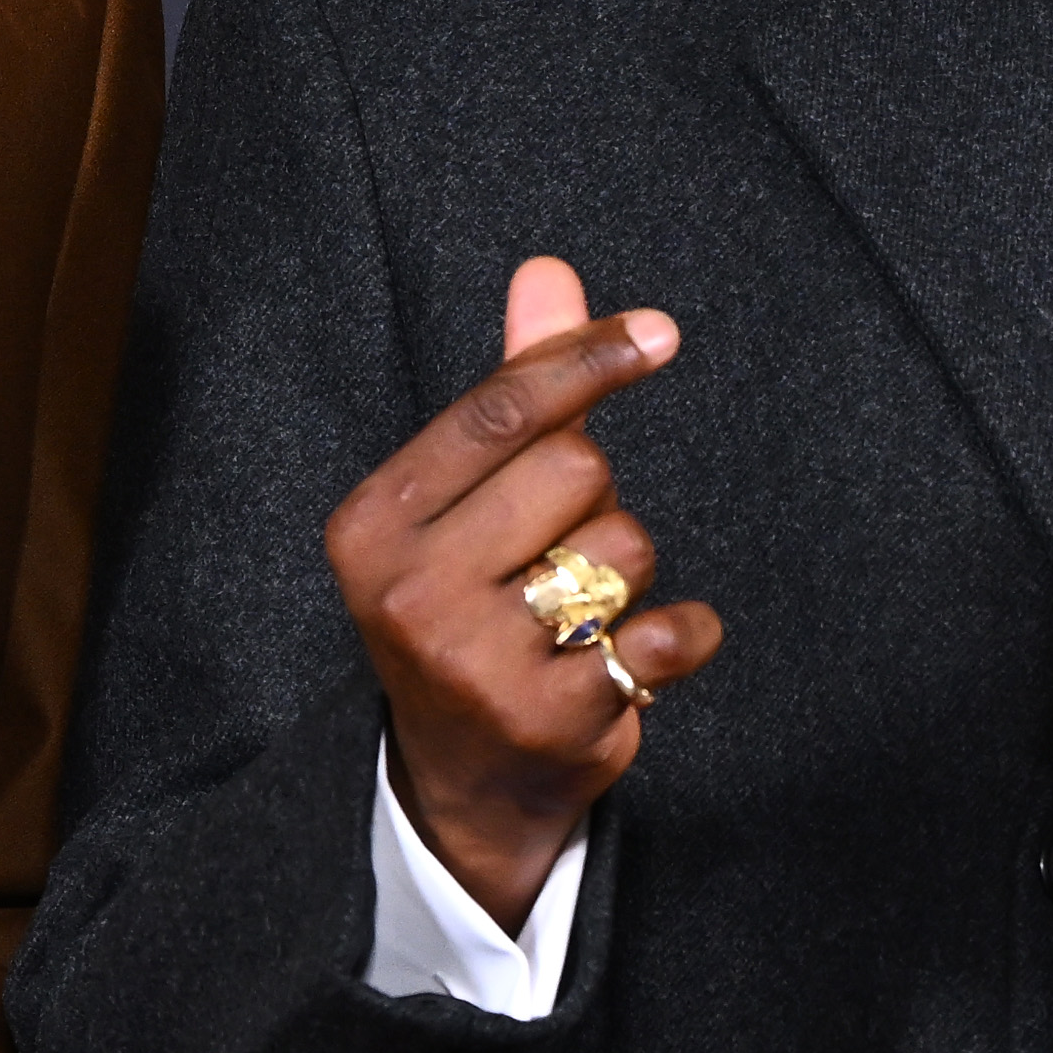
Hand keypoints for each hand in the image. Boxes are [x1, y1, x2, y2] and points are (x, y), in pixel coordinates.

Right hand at [329, 255, 724, 931]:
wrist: (461, 781)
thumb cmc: (469, 608)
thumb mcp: (464, 501)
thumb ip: (510, 390)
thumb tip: (549, 270)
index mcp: (374, 524)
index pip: (501, 409)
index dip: (588, 359)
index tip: (659, 333)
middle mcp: (409, 592)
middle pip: (575, 469)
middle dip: (594, 499)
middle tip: (556, 554)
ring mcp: (475, 663)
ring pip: (624, 547)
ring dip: (628, 574)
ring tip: (578, 616)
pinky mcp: (548, 720)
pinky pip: (666, 633)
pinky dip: (679, 636)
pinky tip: (634, 657)